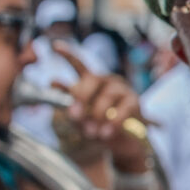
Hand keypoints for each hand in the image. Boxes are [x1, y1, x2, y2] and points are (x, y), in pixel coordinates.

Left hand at [49, 41, 150, 174]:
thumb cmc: (96, 126)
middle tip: (74, 116)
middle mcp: (106, 81)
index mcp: (89, 82)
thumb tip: (61, 94)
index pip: (78, 65)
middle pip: (91, 79)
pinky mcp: (134, 101)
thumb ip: (70, 108)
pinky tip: (106, 133)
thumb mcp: (79, 119)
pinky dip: (114, 122)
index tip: (55, 46)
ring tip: (91, 133)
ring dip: (97, 116)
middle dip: (81, 97)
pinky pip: (124, 109)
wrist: (120, 143)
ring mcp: (121, 89)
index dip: (68, 55)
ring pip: (106, 96)